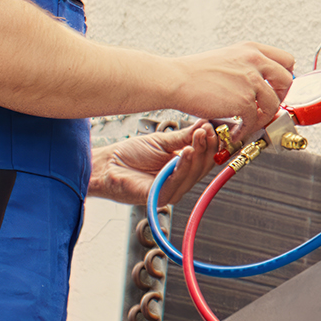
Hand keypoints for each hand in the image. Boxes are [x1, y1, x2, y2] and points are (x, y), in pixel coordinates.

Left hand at [89, 122, 217, 205]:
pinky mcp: (161, 196)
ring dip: (199, 153)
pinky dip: (184, 165)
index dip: (212, 143)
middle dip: (209, 147)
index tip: (215, 127)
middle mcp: (180, 181)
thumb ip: (184, 136)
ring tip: (200, 135)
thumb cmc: (129, 155)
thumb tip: (205, 125)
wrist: (106, 165)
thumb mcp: (162, 141)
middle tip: (209, 130)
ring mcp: (172, 190)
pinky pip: (178, 181)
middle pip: (204, 166)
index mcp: (182, 168)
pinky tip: (187, 150)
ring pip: (194, 173)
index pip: (205, 158)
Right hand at [170, 42, 296, 141]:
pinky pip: (255, 120)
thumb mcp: (228, 58)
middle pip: (287, 81)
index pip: (287, 60)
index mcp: (251, 49)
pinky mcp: (243, 100)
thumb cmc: (194, 73)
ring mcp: (250, 81)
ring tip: (248, 123)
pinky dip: (246, 129)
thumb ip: (247, 67)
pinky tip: (236, 130)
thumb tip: (262, 85)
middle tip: (266, 107)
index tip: (277, 88)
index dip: (284, 77)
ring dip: (262, 118)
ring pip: (273, 104)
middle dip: (280, 97)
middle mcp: (254, 61)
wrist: (175, 80)